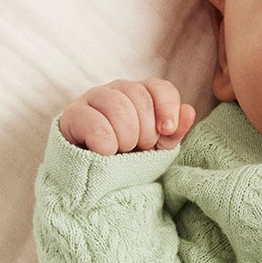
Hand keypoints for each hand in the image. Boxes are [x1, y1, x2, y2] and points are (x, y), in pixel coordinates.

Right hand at [58, 79, 196, 154]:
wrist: (92, 175)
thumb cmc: (127, 156)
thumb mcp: (156, 147)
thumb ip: (173, 131)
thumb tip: (189, 112)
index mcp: (140, 93)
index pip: (161, 88)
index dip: (168, 108)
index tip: (167, 131)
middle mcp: (116, 89)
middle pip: (140, 98)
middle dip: (145, 131)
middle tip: (137, 147)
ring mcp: (92, 99)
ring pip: (118, 108)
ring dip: (126, 138)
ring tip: (121, 151)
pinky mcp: (72, 115)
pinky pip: (97, 126)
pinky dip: (107, 146)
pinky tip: (105, 154)